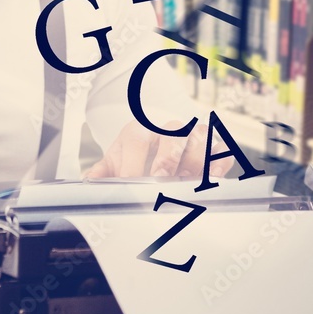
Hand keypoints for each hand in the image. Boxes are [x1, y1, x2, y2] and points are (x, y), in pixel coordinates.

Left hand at [84, 119, 234, 181]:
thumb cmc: (134, 155)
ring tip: (185, 183)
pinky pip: (222, 151)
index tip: (129, 182)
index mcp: (140, 130)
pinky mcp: (213, 149)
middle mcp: (168, 130)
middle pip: (173, 133)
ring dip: (194, 163)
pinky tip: (211, 178)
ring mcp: (192, 137)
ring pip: (200, 141)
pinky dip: (220, 164)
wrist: (157, 145)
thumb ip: (103, 172)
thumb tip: (90, 180)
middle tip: (161, 180)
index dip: (133, 162)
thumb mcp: (116, 161)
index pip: (137, 138)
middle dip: (167, 158)